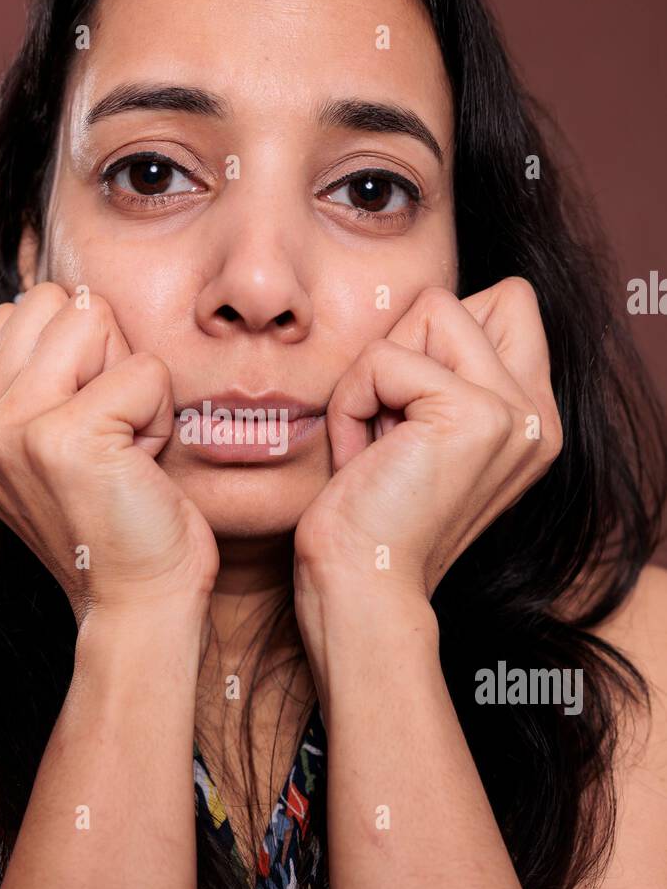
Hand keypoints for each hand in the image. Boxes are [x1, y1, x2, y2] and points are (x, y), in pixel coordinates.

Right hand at [0, 282, 218, 626]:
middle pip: (60, 300)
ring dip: (132, 381)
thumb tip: (71, 298)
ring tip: (124, 448)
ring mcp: (9, 429)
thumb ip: (42, 375)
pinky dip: (160, 414)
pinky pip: (143, 369)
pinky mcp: (62, 438)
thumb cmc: (121, 519)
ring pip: (95, 318)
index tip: (91, 430)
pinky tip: (141, 467)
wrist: (140, 604)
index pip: (26, 306)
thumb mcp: (59, 440)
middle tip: (113, 437)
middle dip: (105, 356)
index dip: (82, 356)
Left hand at [293, 279, 562, 604]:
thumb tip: (424, 305)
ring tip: (373, 445)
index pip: (505, 301)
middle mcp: (536, 415)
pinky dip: (352, 403)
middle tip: (386, 430)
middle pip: (461, 298)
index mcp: (530, 420)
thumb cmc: (367, 516)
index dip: (429, 340)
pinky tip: (360, 462)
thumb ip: (439, 371)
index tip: (404, 417)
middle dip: (401, 348)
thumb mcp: (414, 432)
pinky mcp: (477, 414)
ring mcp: (514, 413)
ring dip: (373, 375)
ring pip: (428, 310)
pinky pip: (383, 357)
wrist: (361, 589)